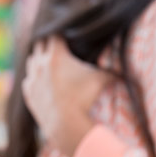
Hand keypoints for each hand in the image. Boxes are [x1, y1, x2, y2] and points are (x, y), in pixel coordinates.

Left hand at [22, 36, 112, 156]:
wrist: (66, 123)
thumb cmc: (85, 98)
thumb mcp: (102, 79)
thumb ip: (111, 68)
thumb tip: (127, 65)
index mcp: (56, 55)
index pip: (54, 35)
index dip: (60, 33)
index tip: (66, 34)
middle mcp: (39, 63)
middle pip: (39, 44)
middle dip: (48, 43)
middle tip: (57, 44)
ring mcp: (31, 78)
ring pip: (31, 60)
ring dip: (38, 58)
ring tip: (48, 60)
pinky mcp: (28, 92)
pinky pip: (28, 78)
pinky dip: (34, 77)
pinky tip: (41, 79)